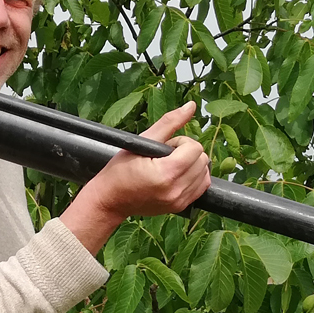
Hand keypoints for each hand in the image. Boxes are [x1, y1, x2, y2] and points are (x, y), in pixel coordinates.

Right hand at [61, 102, 210, 253]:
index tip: (165, 146)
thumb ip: (169, 122)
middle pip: (202, 160)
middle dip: (187, 153)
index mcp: (166, 173)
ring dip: (191, 165)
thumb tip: (191, 105)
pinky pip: (201, 187)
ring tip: (170, 167)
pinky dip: (193, 178)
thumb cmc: (119, 170)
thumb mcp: (141, 141)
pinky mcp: (179, 207)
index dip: (180, 142)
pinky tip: (176, 176)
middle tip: (165, 157)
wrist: (109, 200)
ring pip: (204, 173)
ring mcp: (179, 201)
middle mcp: (176, 190)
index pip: (195, 148)